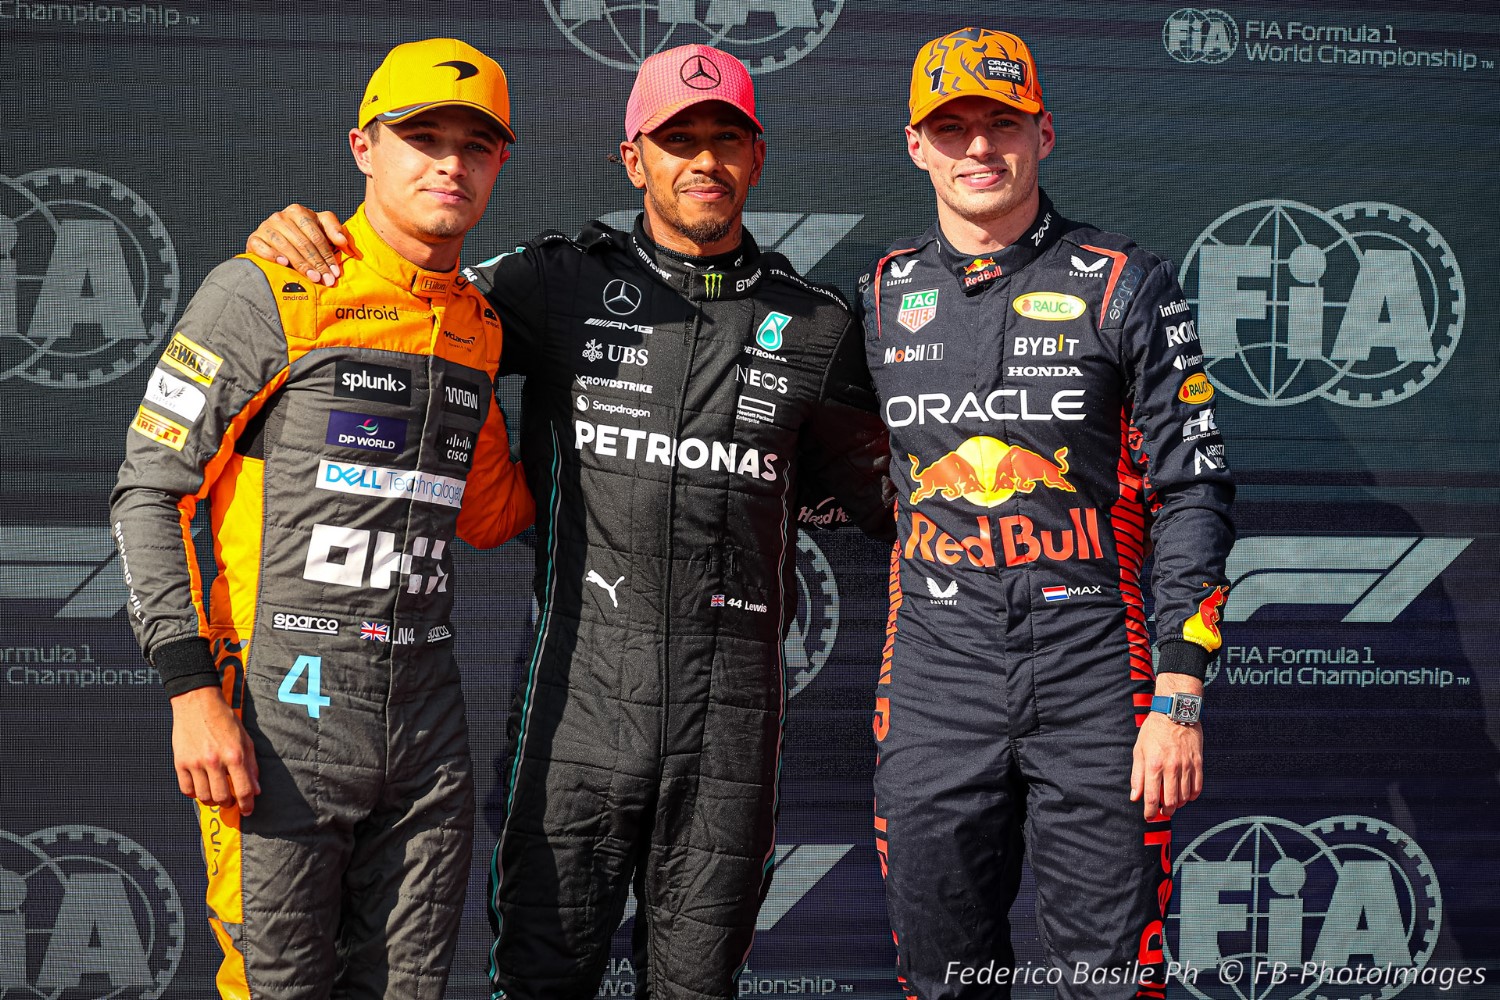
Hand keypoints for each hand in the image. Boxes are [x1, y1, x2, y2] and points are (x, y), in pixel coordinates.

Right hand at [170, 686, 259, 814]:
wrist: (198, 703)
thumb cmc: (225, 720)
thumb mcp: (245, 740)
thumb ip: (251, 766)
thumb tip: (256, 790)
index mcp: (234, 755)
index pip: (244, 790)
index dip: (247, 804)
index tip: (248, 810)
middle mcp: (215, 761)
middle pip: (222, 798)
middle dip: (229, 803)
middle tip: (230, 800)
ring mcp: (195, 763)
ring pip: (203, 797)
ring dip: (212, 800)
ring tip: (216, 793)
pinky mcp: (179, 763)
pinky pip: (186, 790)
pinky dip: (194, 794)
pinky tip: (201, 787)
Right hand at [245, 204, 347, 286]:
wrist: (275, 241)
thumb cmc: (304, 235)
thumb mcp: (322, 227)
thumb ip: (335, 230)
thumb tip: (342, 242)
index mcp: (298, 211)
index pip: (316, 236)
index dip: (327, 255)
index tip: (335, 272)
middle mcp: (280, 217)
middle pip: (302, 243)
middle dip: (317, 263)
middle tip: (326, 280)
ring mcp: (265, 227)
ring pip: (285, 247)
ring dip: (301, 264)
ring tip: (313, 278)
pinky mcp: (254, 239)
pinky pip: (262, 248)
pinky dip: (272, 256)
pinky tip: (283, 264)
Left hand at [1130, 714, 1202, 819]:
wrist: (1175, 712)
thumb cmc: (1154, 731)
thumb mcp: (1139, 750)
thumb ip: (1137, 775)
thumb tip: (1134, 796)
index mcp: (1153, 765)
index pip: (1151, 796)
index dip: (1149, 811)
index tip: (1148, 817)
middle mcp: (1171, 767)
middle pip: (1170, 801)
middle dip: (1165, 811)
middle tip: (1162, 812)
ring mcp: (1186, 765)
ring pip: (1184, 796)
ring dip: (1178, 804)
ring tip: (1172, 803)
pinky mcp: (1198, 762)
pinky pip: (1197, 786)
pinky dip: (1192, 795)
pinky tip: (1186, 796)